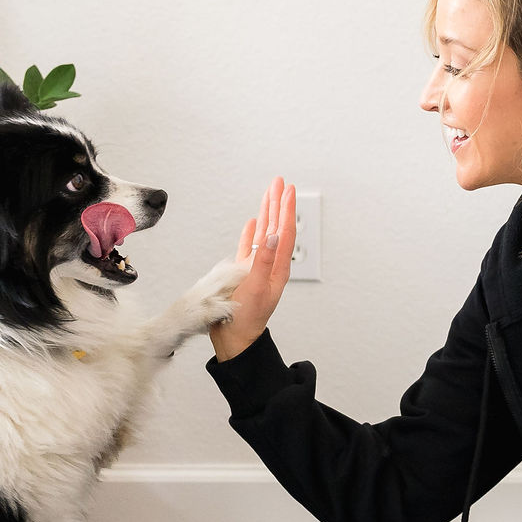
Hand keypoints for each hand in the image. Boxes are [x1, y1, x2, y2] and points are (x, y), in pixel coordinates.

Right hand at [208, 176, 296, 361]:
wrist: (234, 339)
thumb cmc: (246, 319)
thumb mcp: (256, 288)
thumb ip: (263, 261)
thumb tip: (272, 235)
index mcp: (276, 268)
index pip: (284, 232)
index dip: (286, 210)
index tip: (287, 190)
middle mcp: (269, 265)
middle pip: (276, 228)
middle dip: (278, 204)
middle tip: (280, 182)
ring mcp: (256, 268)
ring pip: (264, 234)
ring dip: (266, 213)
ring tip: (268, 194)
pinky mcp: (243, 274)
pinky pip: (249, 247)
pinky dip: (251, 234)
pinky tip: (252, 224)